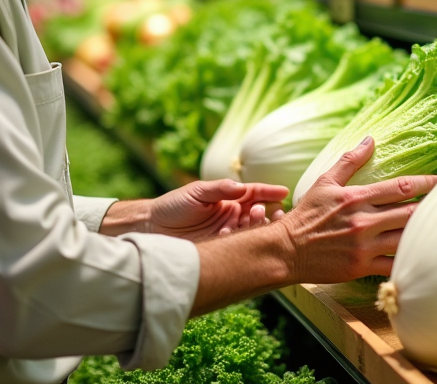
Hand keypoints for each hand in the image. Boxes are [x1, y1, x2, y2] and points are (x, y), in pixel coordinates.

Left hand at [133, 179, 287, 240]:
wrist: (152, 228)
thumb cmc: (173, 205)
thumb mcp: (197, 192)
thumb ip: (220, 189)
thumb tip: (243, 188)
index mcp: (229, 198)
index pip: (255, 193)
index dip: (269, 192)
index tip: (284, 192)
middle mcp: (232, 215)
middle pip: (259, 213)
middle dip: (266, 212)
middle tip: (266, 212)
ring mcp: (228, 232)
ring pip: (252, 230)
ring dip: (255, 226)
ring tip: (252, 221)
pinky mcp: (221, 249)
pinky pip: (237, 246)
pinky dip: (237, 240)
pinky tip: (228, 235)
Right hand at [277, 136, 436, 281]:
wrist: (287, 250)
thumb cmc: (307, 214)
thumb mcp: (325, 181)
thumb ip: (350, 160)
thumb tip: (370, 139)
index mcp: (357, 198)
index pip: (401, 187)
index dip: (426, 183)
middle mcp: (364, 222)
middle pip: (410, 214)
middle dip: (433, 208)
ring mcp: (364, 247)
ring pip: (406, 239)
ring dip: (425, 234)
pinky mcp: (362, 267)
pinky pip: (393, 265)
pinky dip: (409, 261)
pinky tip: (422, 256)